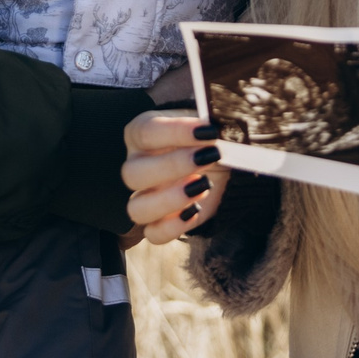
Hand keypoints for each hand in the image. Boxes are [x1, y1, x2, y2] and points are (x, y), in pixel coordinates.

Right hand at [121, 109, 231, 243]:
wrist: (217, 157)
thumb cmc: (206, 136)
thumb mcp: (208, 124)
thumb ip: (210, 124)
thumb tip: (225, 126)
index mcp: (141, 134)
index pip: (146, 132)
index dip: (176, 132)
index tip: (208, 131)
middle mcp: (137, 165)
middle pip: (133, 173)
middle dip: (172, 166)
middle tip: (208, 156)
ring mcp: (144, 196)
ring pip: (137, 208)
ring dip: (170, 200)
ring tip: (203, 185)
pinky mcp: (159, 222)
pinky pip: (153, 234)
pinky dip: (173, 227)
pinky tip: (196, 210)